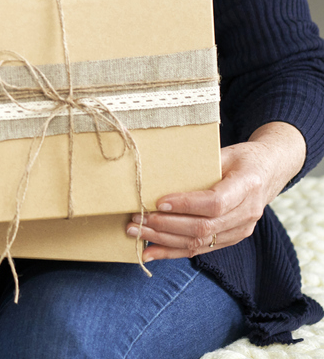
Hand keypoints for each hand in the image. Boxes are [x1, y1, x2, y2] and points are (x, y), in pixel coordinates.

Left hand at [129, 122, 305, 260]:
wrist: (269, 171)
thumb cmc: (242, 158)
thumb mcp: (224, 153)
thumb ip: (198, 165)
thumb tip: (157, 171)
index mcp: (247, 186)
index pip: (215, 202)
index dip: (186, 205)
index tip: (158, 202)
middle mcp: (248, 212)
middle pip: (203, 227)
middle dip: (165, 225)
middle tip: (136, 218)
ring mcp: (241, 230)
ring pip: (199, 242)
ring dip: (163, 240)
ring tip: (135, 232)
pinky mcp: (232, 239)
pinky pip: (200, 249)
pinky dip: (173, 252)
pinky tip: (150, 252)